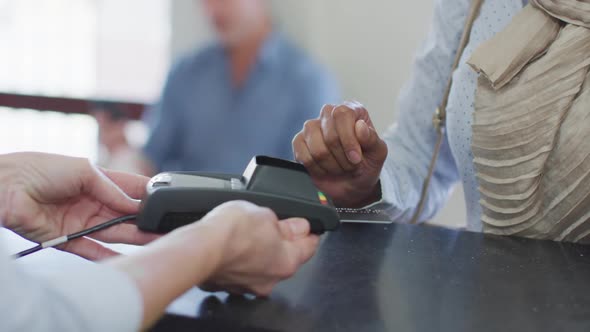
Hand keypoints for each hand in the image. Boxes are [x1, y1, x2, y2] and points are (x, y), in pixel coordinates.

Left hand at [0, 152, 158, 259]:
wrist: (4, 187)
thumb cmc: (39, 169)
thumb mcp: (83, 170)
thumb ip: (111, 188)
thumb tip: (134, 204)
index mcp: (96, 180)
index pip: (129, 188)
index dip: (147, 193)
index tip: (167, 199)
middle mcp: (91, 201)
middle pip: (125, 213)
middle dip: (145, 218)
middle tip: (165, 224)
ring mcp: (80, 221)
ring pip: (113, 231)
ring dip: (134, 237)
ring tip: (154, 239)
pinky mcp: (67, 238)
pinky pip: (91, 249)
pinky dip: (107, 255)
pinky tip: (126, 258)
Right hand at [196, 201, 319, 295]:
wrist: (198, 249)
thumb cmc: (232, 233)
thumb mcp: (265, 214)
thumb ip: (286, 224)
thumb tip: (299, 226)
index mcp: (287, 262)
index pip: (309, 247)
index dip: (309, 233)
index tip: (307, 226)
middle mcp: (271, 279)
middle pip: (284, 258)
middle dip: (280, 241)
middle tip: (271, 223)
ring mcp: (248, 285)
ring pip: (260, 265)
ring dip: (257, 251)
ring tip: (245, 232)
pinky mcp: (227, 285)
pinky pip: (239, 270)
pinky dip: (238, 259)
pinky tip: (230, 245)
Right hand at [292, 101, 387, 206]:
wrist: (354, 185)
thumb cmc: (367, 164)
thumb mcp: (378, 153)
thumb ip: (372, 139)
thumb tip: (360, 126)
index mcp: (351, 110)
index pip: (342, 114)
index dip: (349, 139)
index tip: (356, 158)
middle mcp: (329, 114)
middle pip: (330, 134)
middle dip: (342, 157)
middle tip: (350, 165)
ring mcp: (311, 127)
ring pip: (317, 148)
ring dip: (331, 165)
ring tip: (339, 167)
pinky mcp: (299, 142)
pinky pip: (303, 156)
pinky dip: (317, 169)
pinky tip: (325, 169)